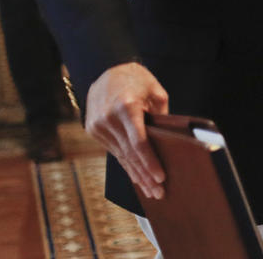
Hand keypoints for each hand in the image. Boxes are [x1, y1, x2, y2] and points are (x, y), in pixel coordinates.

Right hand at [84, 62, 170, 198]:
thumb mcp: (156, 91)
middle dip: (145, 176)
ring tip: (151, 191)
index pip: (139, 142)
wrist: (106, 69)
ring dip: (136, 175)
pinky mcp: (93, 130)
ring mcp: (98, 126)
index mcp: (125, 107)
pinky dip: (126, 164)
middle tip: (159, 193)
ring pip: (121, 156)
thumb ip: (161, 116)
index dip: (150, 162)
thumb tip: (168, 142)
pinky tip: (136, 177)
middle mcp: (108, 119)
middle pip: (130, 154)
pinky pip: (114, 151)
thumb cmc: (137, 79)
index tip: (160, 177)